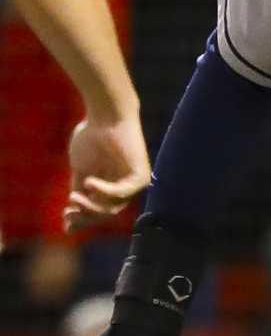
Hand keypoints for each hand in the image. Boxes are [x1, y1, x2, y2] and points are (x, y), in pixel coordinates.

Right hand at [65, 114, 149, 232]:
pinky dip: (104, 191)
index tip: (64, 216)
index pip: (98, 213)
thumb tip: (67, 219)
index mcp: (109, 187)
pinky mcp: (140, 175)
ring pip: (114, 208)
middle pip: (106, 214)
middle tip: (69, 211)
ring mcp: (133, 182)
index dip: (82, 219)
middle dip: (85, 216)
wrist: (105, 116)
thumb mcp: (80, 170)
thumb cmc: (91, 137)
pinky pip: (123, 193)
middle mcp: (124, 187)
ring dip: (91, 207)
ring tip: (75, 197)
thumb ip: (77, 193)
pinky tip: (89, 183)